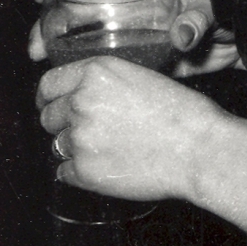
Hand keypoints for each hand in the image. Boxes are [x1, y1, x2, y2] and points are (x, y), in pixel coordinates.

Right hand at [28, 0, 242, 76]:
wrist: (241, 40)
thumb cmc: (227, 9)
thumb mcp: (213, 9)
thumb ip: (199, 20)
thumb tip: (182, 36)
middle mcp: (130, 1)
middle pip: (79, 5)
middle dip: (51, 22)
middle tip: (36, 47)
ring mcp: (131, 28)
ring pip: (86, 34)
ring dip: (60, 46)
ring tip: (43, 64)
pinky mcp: (137, 54)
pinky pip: (105, 60)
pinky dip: (85, 68)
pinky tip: (71, 82)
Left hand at [37, 55, 223, 201]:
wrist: (198, 147)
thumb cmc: (182, 112)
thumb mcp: (142, 77)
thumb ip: (106, 83)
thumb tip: (83, 95)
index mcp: (96, 72)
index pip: (48, 83)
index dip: (50, 96)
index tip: (54, 103)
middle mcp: (82, 101)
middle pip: (48, 116)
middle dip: (63, 123)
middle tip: (90, 129)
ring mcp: (80, 138)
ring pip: (56, 145)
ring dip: (74, 148)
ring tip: (105, 148)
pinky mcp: (83, 171)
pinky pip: (64, 173)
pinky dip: (79, 172)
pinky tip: (106, 166)